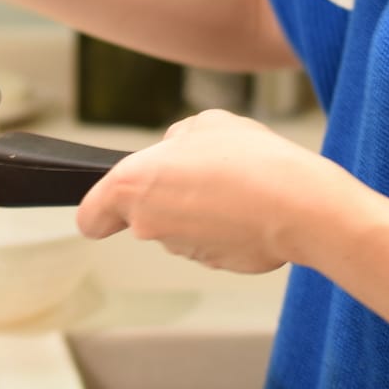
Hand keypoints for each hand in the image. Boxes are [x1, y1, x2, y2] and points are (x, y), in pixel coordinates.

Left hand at [77, 109, 315, 273]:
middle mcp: (149, 224)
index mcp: (133, 185)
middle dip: (165, 197)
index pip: (90, 217)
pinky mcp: (214, 265)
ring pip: (178, 228)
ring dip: (196, 211)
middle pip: (142, 216)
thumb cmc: (249, 160)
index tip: (114, 203)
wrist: (298, 205)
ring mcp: (182, 249)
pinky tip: (248, 208)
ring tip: (233, 186)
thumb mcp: (205, 124)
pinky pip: (210, 241)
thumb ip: (176, 139)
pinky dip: (223, 228)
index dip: (100, 209)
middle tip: (201, 172)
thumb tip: (174, 151)